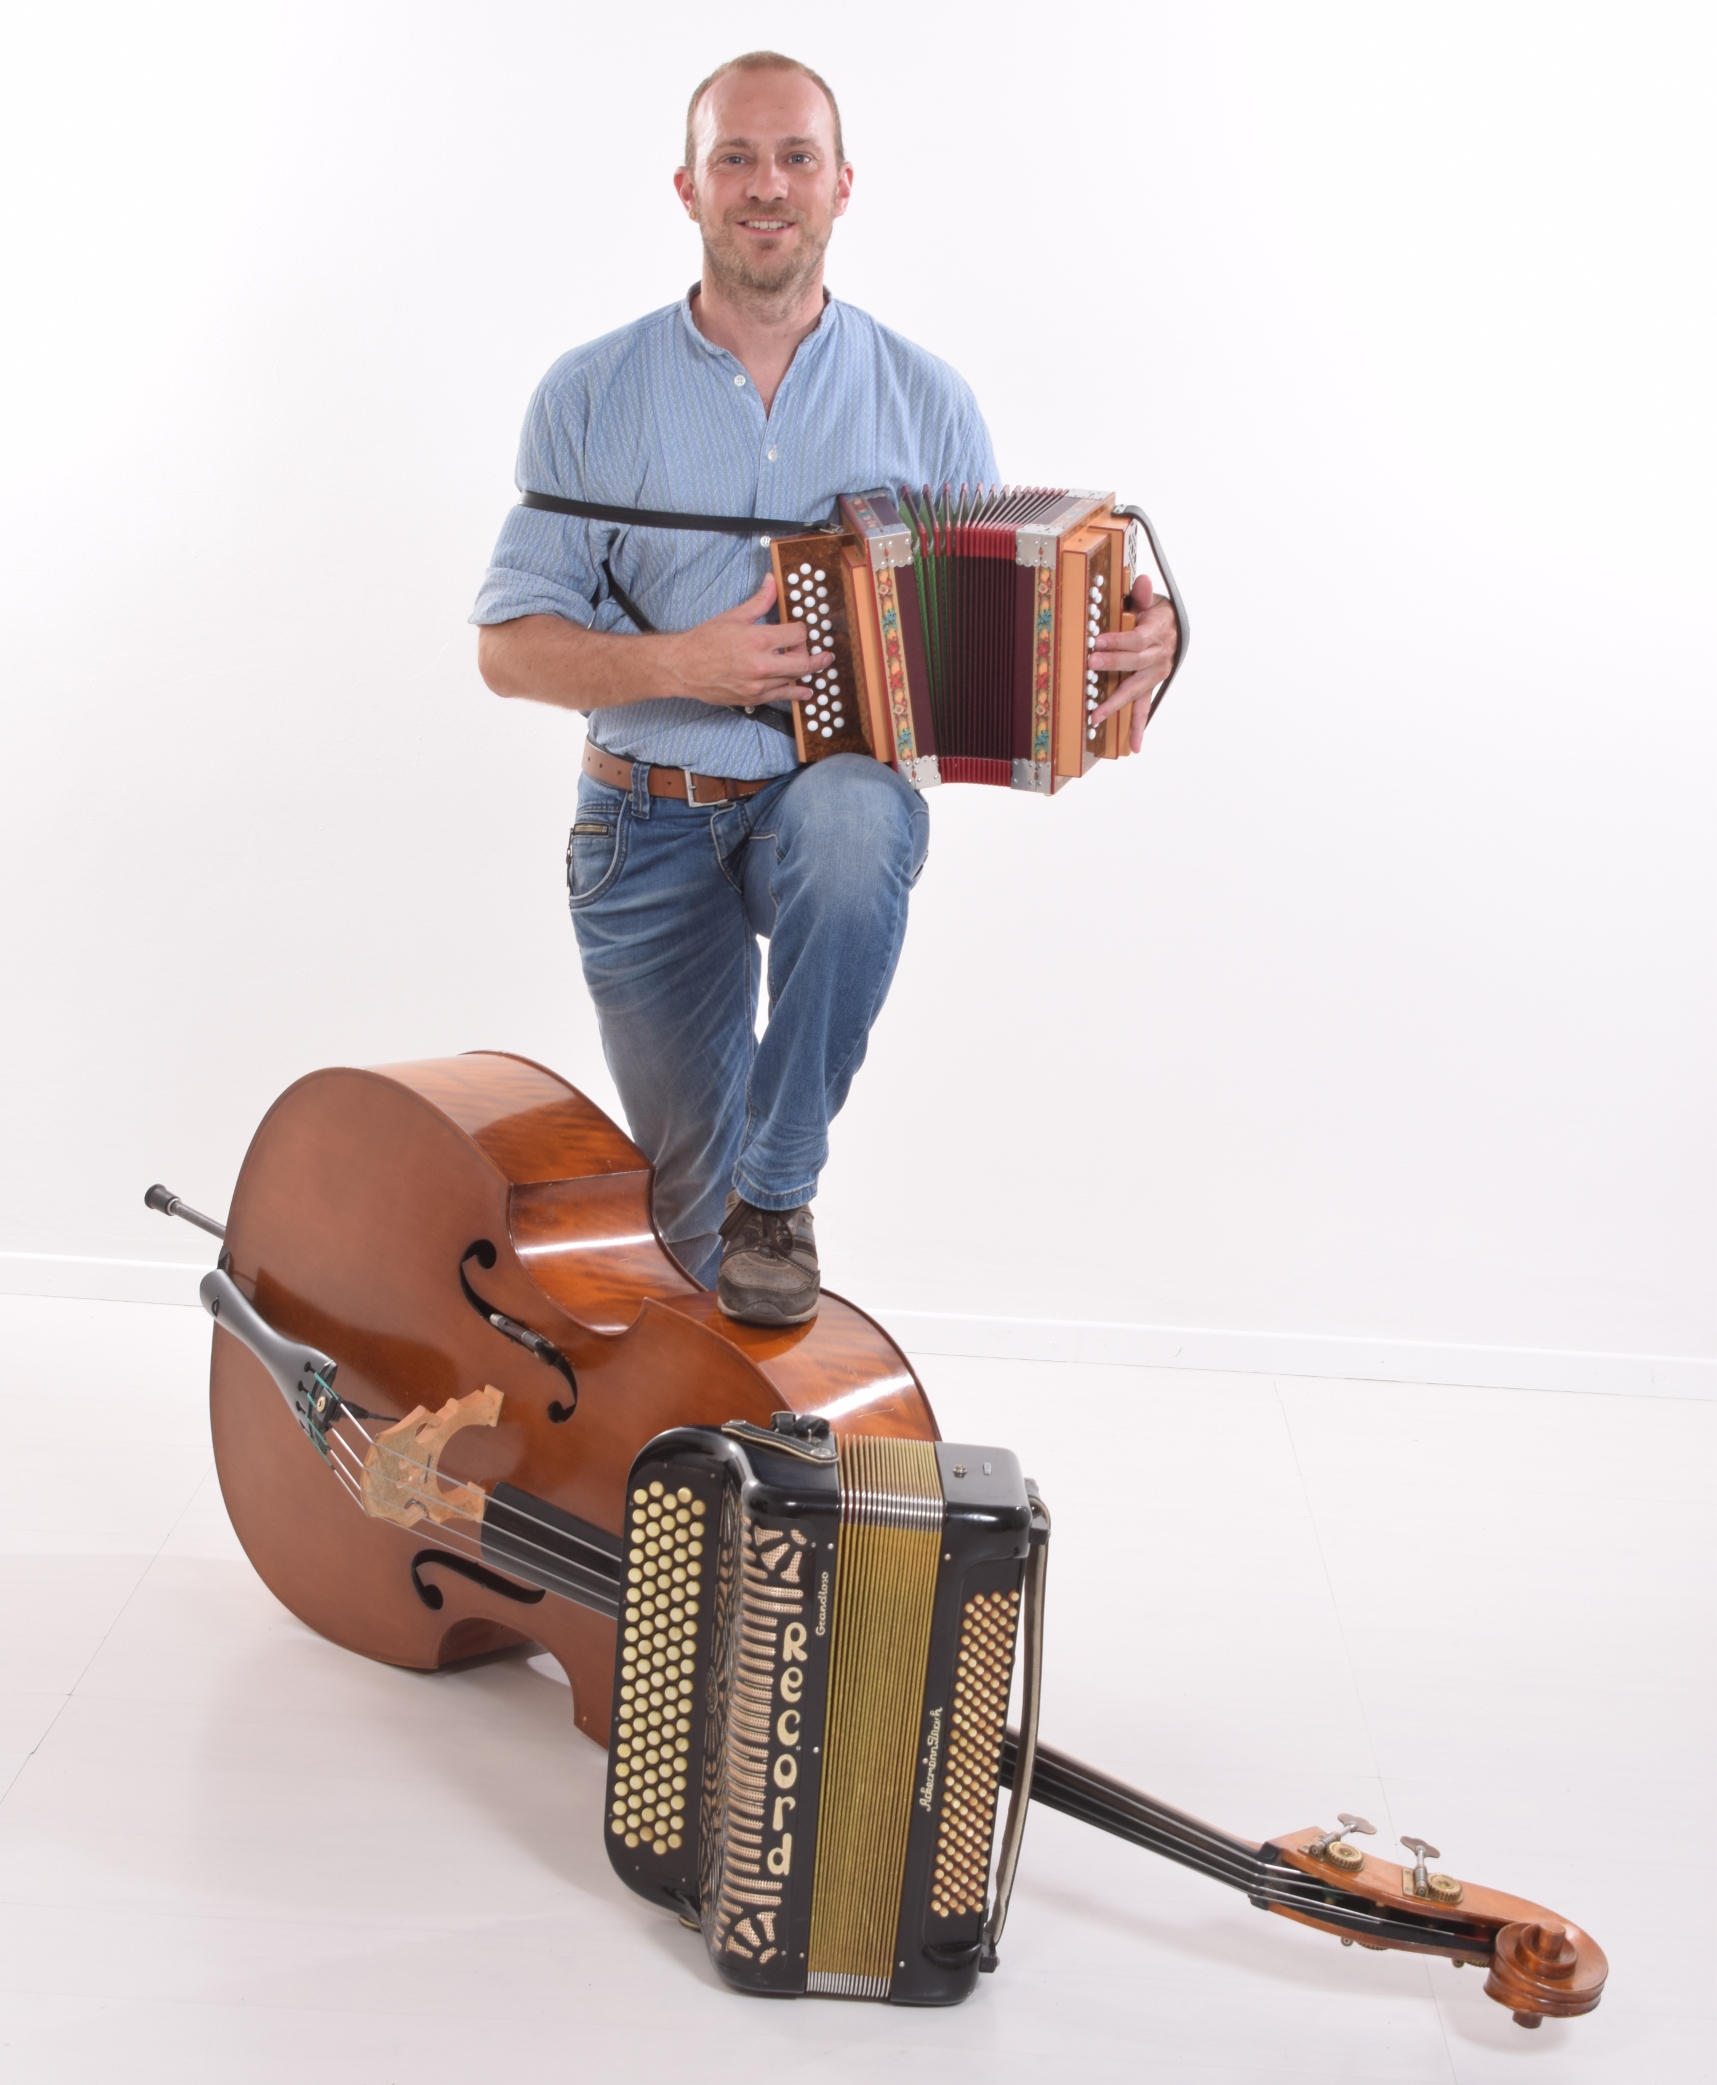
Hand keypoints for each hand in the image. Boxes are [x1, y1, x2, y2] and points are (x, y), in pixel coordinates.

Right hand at [665, 574, 831, 708]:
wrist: (683, 667)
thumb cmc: (704, 641)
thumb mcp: (734, 616)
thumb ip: (759, 601)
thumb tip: (772, 582)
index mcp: (758, 639)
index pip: (798, 634)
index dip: (803, 631)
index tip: (800, 631)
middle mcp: (761, 664)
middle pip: (803, 662)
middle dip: (816, 657)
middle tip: (825, 654)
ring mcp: (758, 685)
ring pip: (794, 680)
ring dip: (806, 673)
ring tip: (815, 667)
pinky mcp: (752, 699)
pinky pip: (781, 697)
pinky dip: (796, 694)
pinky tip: (805, 691)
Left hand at [1087, 576, 1179, 752]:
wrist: (1174, 628)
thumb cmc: (1155, 613)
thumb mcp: (1152, 600)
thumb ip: (1144, 594)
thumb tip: (1142, 581)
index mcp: (1158, 632)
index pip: (1137, 638)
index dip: (1118, 640)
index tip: (1097, 640)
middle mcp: (1159, 655)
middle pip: (1135, 663)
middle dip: (1113, 664)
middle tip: (1091, 664)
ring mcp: (1155, 674)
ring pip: (1135, 689)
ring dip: (1115, 703)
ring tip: (1096, 715)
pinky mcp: (1150, 686)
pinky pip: (1144, 708)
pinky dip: (1139, 728)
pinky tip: (1133, 746)